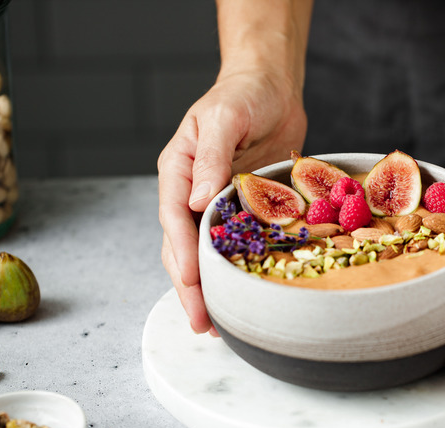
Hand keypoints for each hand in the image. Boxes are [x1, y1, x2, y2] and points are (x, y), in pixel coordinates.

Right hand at [157, 70, 306, 333]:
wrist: (271, 88)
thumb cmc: (244, 94)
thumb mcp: (225, 117)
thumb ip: (210, 156)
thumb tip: (197, 200)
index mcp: (178, 169)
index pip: (173, 216)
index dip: (181, 251)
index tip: (190, 280)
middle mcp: (191, 191)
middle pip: (182, 245)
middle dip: (189, 284)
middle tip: (202, 321)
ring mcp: (216, 203)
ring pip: (205, 251)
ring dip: (208, 286)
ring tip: (215, 322)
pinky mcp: (243, 209)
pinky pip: (236, 243)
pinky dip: (236, 268)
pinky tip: (244, 292)